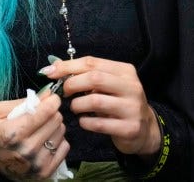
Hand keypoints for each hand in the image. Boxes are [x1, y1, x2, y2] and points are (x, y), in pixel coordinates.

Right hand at [0, 93, 68, 179]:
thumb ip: (23, 101)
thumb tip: (48, 94)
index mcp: (13, 133)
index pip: (45, 111)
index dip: (52, 101)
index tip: (52, 98)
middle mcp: (26, 150)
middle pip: (56, 120)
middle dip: (51, 113)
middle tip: (43, 115)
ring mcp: (37, 163)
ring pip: (61, 132)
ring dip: (54, 127)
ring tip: (42, 129)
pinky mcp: (45, 172)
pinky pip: (64, 147)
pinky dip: (58, 141)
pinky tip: (46, 141)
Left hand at [41, 56, 159, 156]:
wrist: (144, 130)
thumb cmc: (119, 103)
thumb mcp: (108, 85)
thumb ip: (86, 74)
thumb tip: (53, 66)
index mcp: (125, 71)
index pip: (92, 62)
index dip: (68, 66)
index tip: (50, 72)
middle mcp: (132, 87)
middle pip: (94, 78)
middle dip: (72, 84)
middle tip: (64, 93)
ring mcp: (132, 108)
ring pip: (95, 101)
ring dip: (77, 105)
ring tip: (75, 107)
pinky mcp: (130, 128)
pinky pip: (99, 124)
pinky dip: (85, 122)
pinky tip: (84, 121)